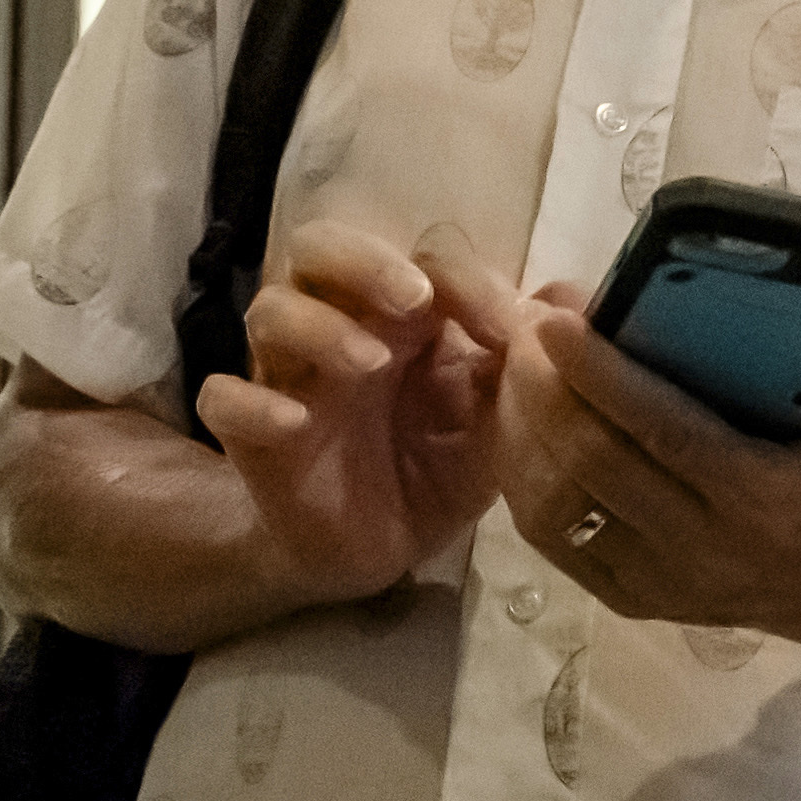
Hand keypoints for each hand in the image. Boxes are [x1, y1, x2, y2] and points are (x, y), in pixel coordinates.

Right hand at [190, 225, 516, 606]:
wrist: (377, 553)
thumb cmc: (436, 469)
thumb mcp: (498, 423)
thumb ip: (527, 364)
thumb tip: (578, 298)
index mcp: (403, 313)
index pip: (420, 257)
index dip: (461, 277)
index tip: (501, 325)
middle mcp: (339, 325)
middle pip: (319, 247)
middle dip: (364, 261)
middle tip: (413, 300)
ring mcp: (289, 375)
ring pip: (269, 310)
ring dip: (318, 325)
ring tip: (370, 363)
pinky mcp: (251, 434)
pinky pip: (222, 398)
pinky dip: (251, 402)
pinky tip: (293, 423)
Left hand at [495, 291, 800, 650]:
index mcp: (762, 499)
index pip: (665, 433)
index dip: (602, 375)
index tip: (556, 320)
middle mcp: (702, 546)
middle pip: (593, 462)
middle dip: (543, 386)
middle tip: (523, 324)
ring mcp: (657, 580)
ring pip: (558, 502)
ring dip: (521, 428)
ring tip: (513, 364)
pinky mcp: (628, 598)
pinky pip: (552, 540)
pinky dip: (522, 477)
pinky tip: (517, 424)